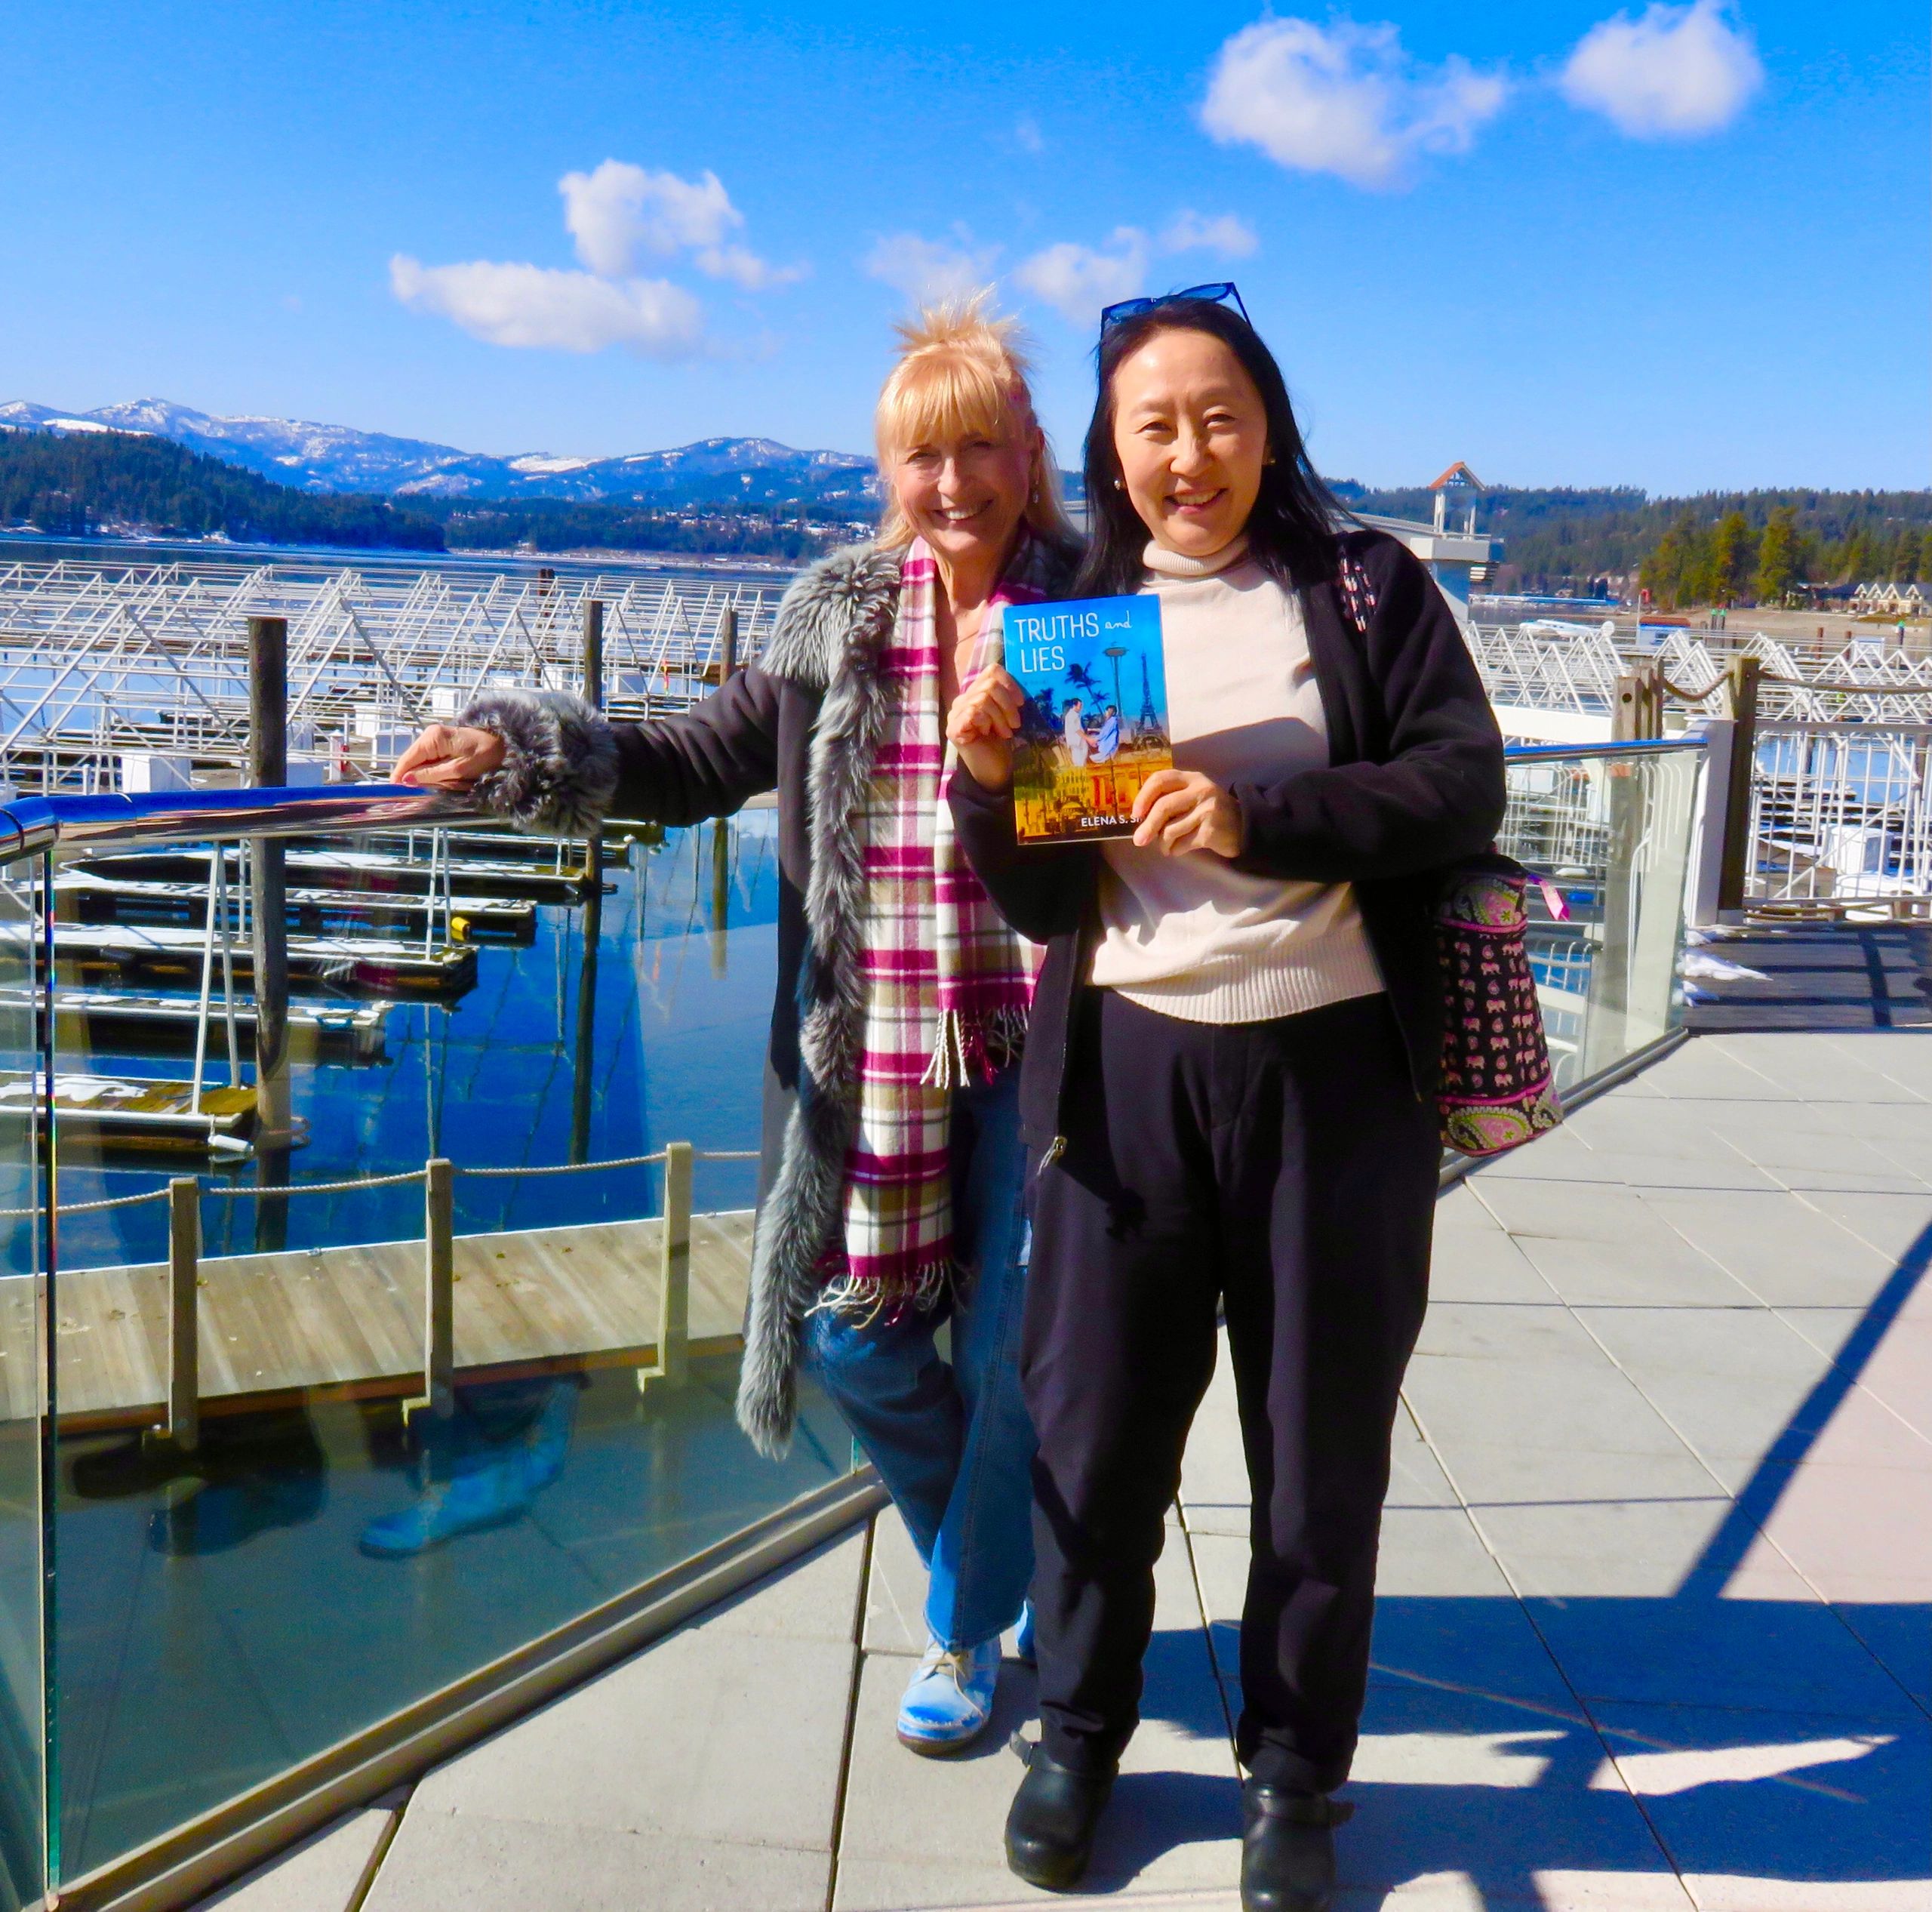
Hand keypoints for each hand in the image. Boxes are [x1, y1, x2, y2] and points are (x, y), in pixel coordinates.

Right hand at [393, 724, 504, 789]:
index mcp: (433, 738)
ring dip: (422, 775)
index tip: (393, 792)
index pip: (407, 759)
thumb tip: (406, 781)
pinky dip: (431, 771)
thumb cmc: (485, 757)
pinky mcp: (441, 743)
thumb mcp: (457, 770)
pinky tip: (438, 779)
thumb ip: (431, 775)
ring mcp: (435, 738)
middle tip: (411, 795)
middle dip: (412, 777)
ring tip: (429, 788)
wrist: (504, 745)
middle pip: (411, 760)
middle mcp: (430, 734)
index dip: (399, 776)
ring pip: (419, 761)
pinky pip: (429, 760)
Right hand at [946, 664, 1024, 792]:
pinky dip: (986, 722)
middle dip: (1007, 704)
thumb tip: (1022, 684)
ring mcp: (955, 714)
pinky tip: (988, 734)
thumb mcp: (1006, 716)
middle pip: (989, 684)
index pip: (991, 671)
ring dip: (999, 717)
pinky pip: (973, 712)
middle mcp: (962, 700)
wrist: (993, 772)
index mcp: (975, 694)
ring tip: (1004, 733)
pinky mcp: (954, 729)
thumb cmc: (1001, 744)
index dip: (1009, 683)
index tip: (1021, 702)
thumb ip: (1007, 697)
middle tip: (1014, 724)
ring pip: (983, 698)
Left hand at [1131, 769, 1241, 857]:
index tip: (1136, 813)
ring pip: (1170, 830)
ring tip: (1167, 846)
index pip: (1160, 779)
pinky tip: (1180, 849)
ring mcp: (1207, 810)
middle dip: (1148, 826)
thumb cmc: (1210, 813)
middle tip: (1139, 841)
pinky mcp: (1211, 831)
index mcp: (1192, 778)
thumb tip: (1139, 818)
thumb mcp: (1193, 796)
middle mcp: (1200, 790)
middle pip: (1163, 807)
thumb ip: (1170, 799)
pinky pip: (1181, 844)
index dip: (1144, 796)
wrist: (1245, 826)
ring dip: (1163, 843)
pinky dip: (1176, 850)